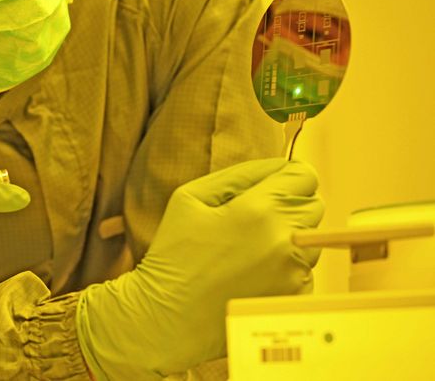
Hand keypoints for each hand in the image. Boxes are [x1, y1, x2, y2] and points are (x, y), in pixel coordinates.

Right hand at [76, 158, 323, 378]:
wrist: (169, 318)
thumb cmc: (174, 254)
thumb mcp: (190, 198)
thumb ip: (237, 175)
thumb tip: (277, 165)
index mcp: (259, 210)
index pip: (304, 176)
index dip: (286, 176)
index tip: (268, 186)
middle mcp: (286, 240)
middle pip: (314, 205)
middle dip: (289, 205)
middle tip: (252, 220)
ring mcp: (295, 274)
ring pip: (311, 239)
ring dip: (289, 237)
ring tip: (249, 250)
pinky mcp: (296, 298)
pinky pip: (305, 270)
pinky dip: (286, 267)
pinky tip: (252, 274)